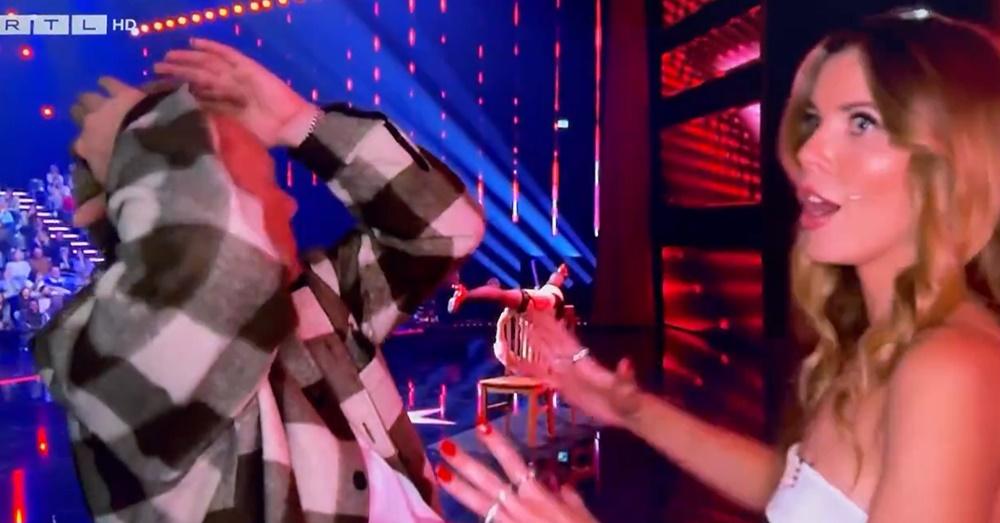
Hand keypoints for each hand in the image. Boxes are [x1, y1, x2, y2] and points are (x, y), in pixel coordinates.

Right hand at [69, 77, 144, 226]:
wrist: (157, 146)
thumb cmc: (137, 173)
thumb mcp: (118, 192)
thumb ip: (99, 206)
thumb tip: (77, 222)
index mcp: (88, 148)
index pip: (79, 146)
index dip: (86, 148)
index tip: (94, 151)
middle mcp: (91, 124)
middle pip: (81, 115)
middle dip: (86, 116)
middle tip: (94, 118)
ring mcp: (108, 106)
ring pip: (91, 97)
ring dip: (95, 98)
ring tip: (98, 97)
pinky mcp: (127, 92)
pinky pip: (112, 83)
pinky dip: (111, 84)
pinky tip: (111, 82)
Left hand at [154, 38, 318, 147]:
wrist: (289, 125)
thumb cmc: (264, 134)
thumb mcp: (230, 127)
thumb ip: (212, 117)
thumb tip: (187, 111)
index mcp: (223, 101)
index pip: (195, 90)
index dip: (177, 86)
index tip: (158, 87)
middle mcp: (227, 85)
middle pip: (197, 72)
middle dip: (177, 69)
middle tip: (157, 67)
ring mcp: (236, 75)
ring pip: (207, 62)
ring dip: (187, 57)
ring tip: (169, 56)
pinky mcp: (247, 67)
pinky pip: (227, 54)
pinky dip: (212, 47)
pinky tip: (195, 43)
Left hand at [437, 423, 598, 522]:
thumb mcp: (582, 514)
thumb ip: (569, 497)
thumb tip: (560, 483)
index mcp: (538, 496)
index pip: (513, 462)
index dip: (496, 444)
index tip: (481, 427)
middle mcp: (519, 507)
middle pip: (487, 480)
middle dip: (465, 463)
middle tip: (444, 446)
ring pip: (479, 504)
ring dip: (459, 488)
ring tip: (439, 472)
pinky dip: (463, 522)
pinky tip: (444, 517)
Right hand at [518, 313, 642, 427]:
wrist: (627, 411)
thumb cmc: (627, 398)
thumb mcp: (626, 387)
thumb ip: (623, 376)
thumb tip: (626, 362)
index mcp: (587, 364)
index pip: (566, 343)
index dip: (555, 329)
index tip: (544, 315)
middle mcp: (575, 366)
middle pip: (555, 345)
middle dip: (542, 330)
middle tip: (528, 314)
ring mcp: (570, 377)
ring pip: (549, 358)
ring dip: (536, 346)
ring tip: (523, 331)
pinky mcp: (566, 390)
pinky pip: (547, 379)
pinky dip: (534, 371)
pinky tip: (521, 365)